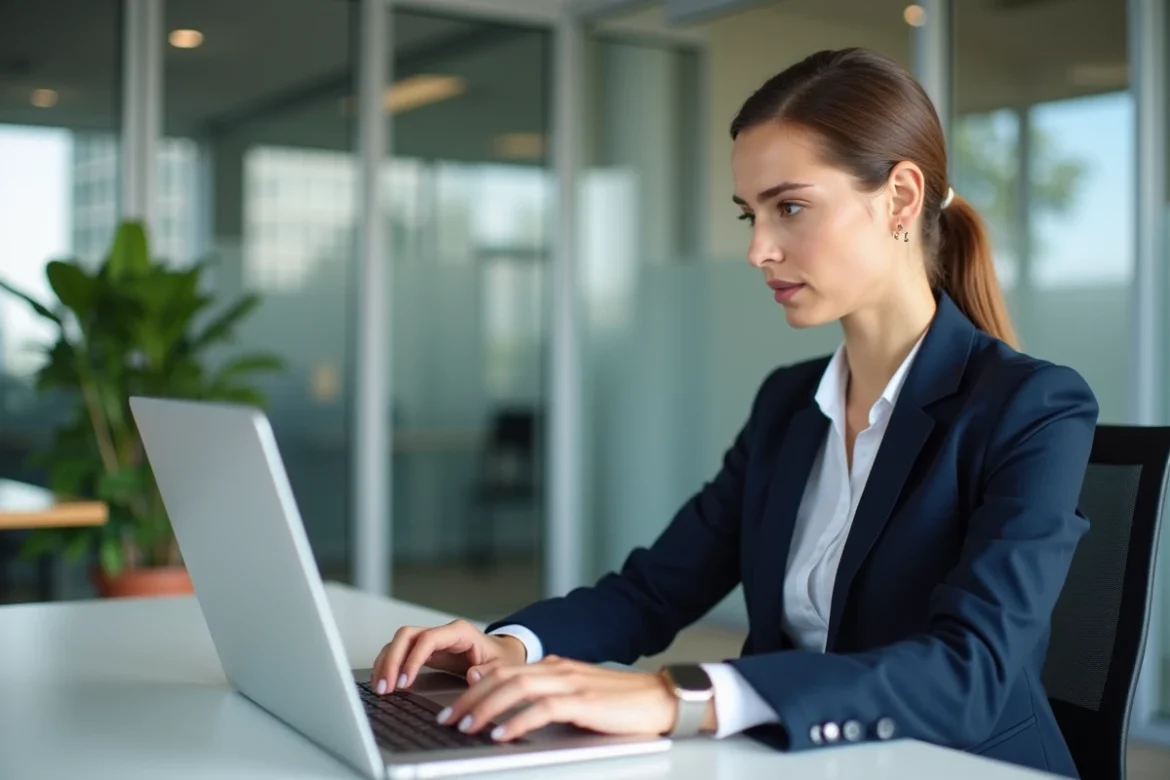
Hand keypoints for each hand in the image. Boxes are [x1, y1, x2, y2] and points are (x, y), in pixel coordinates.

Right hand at [370, 619, 527, 692]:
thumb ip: (489, 671)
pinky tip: (383, 681)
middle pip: (407, 636)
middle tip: (385, 687)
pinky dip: (389, 665)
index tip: (404, 681)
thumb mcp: (502, 667)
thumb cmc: (501, 659)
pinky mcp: (425, 651)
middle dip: (392, 660)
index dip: (413, 659)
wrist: (502, 655)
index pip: (428, 639)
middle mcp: (442, 633)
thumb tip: (472, 675)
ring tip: (380, 688)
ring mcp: (431, 640)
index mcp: (460, 632)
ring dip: (386, 663)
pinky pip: (401, 652)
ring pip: (399, 642)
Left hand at [436, 655, 707, 741]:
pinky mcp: (583, 702)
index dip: (474, 687)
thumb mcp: (576, 693)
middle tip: (446, 719)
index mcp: (554, 667)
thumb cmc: (620, 702)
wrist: (660, 698)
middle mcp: (558, 670)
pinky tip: (501, 735)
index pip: (504, 671)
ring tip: (465, 727)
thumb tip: (513, 705)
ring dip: (485, 709)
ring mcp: (570, 683)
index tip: (452, 705)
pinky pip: (542, 709)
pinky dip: (517, 722)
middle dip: (469, 699)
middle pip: (502, 678)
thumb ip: (547, 694)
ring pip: (515, 690)